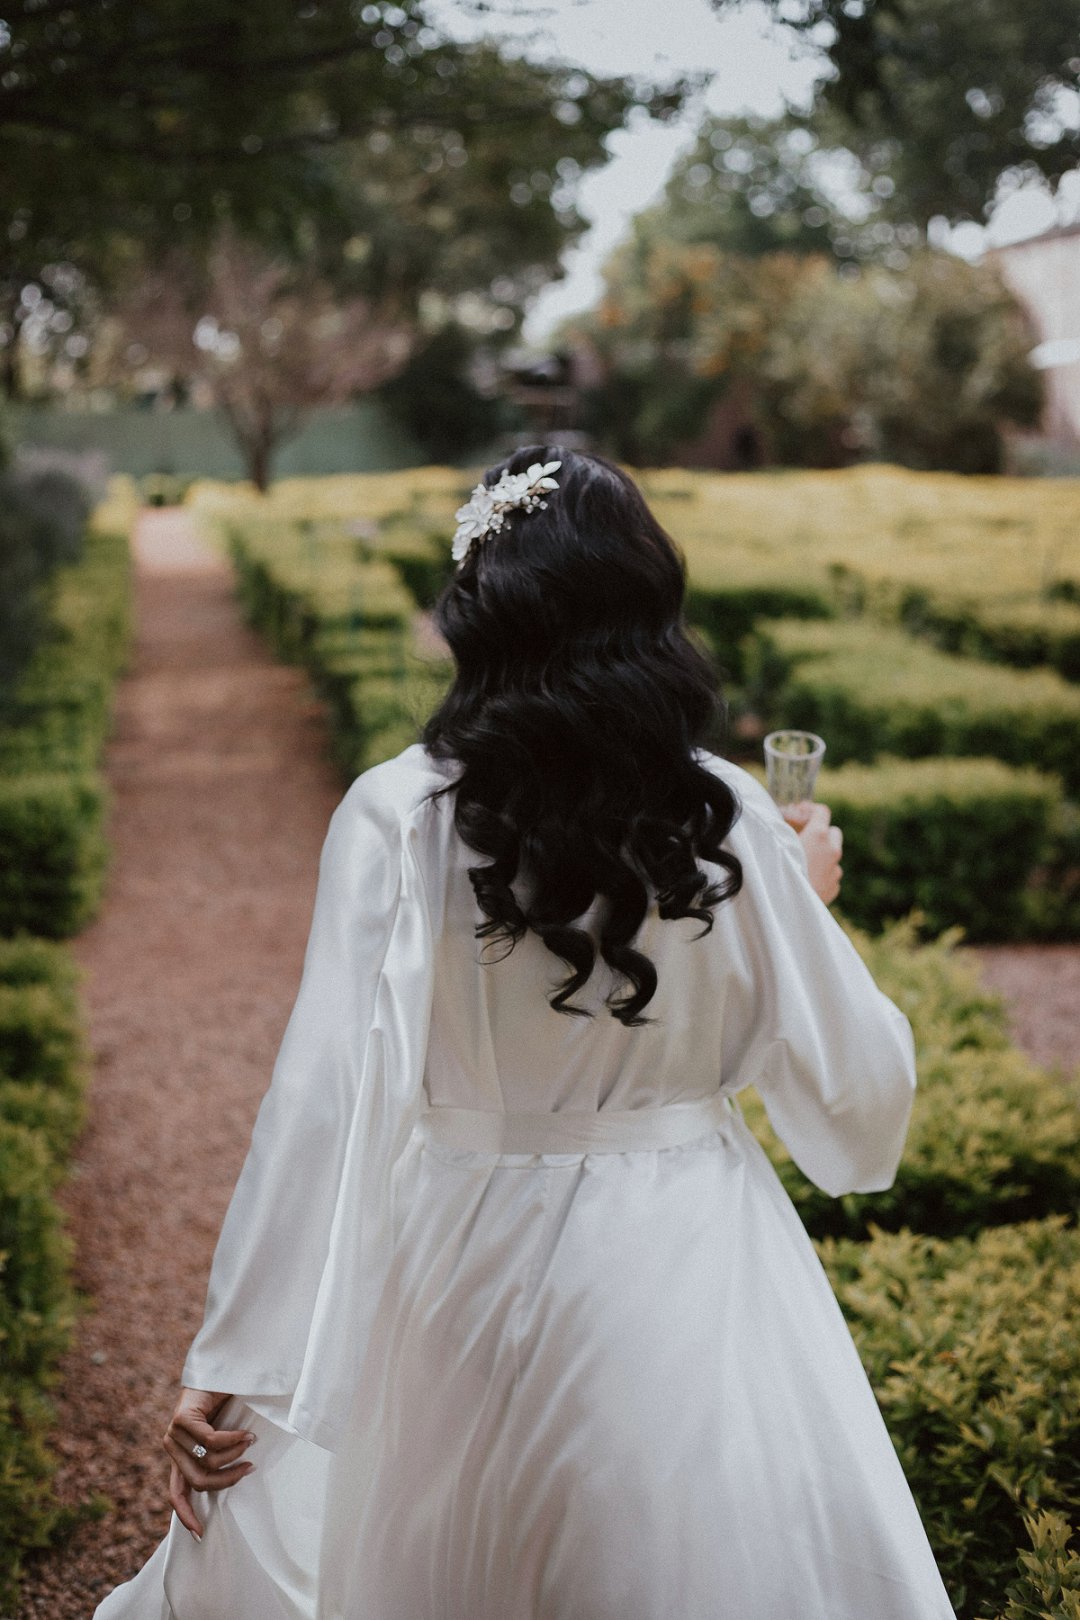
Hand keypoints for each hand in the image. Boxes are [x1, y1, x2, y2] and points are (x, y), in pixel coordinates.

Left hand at [161, 1387, 255, 1539]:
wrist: (218, 1369)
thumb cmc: (224, 1402)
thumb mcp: (222, 1437)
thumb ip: (220, 1458)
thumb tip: (238, 1480)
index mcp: (180, 1456)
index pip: (176, 1493)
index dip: (187, 1514)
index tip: (200, 1534)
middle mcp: (172, 1447)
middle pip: (201, 1481)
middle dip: (229, 1479)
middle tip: (250, 1469)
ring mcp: (174, 1433)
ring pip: (208, 1463)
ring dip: (235, 1456)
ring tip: (250, 1442)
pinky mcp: (182, 1419)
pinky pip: (212, 1441)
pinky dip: (234, 1440)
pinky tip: (247, 1434)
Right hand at [782, 800, 842, 904]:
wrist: (784, 908)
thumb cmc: (775, 872)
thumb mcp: (774, 843)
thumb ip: (781, 829)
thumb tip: (780, 822)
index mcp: (819, 835)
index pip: (822, 811)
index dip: (809, 810)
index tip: (798, 815)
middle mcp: (832, 851)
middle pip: (833, 832)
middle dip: (820, 832)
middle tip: (802, 837)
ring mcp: (835, 870)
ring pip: (832, 855)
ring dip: (820, 854)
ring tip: (800, 862)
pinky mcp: (834, 888)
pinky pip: (830, 874)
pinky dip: (821, 873)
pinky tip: (805, 879)